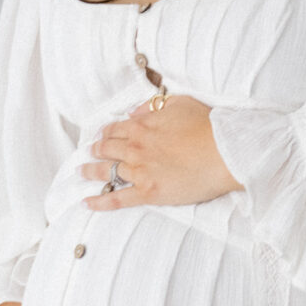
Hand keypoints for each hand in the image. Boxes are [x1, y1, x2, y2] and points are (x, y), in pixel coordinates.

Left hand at [84, 95, 241, 208]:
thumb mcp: (180, 103)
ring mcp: (140, 171)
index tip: (100, 135)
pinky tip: (86, 203)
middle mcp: (136, 147)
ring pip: (107, 171)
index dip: (105, 132)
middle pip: (106, 148)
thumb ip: (153, 106)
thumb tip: (134, 111)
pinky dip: (99, 202)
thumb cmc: (208, 126)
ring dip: (91, 171)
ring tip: (81, 172)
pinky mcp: (148, 192)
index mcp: (143, 125)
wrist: (224, 152)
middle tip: (88, 153)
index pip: (116, 128)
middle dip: (95, 150)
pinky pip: (117, 198)